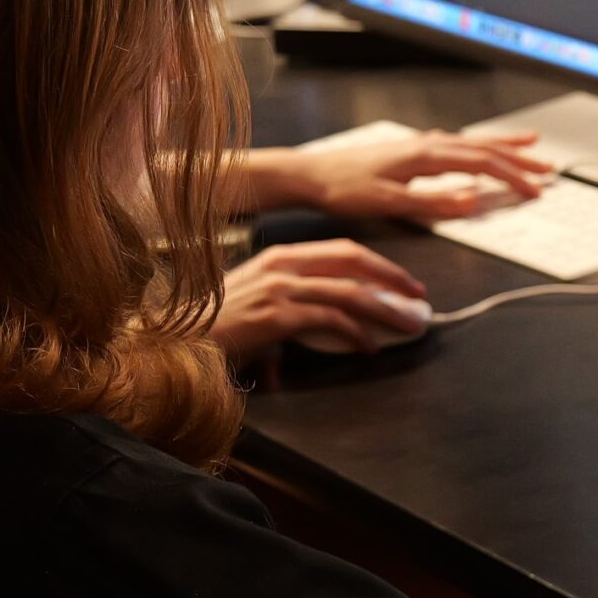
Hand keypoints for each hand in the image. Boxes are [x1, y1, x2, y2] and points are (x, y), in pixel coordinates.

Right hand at [213, 241, 428, 360]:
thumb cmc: (216, 323)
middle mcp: (284, 266)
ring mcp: (280, 289)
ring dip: (385, 311)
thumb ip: (290, 304)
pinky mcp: (276, 316)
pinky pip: (329, 320)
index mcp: (283, 256)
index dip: (380, 264)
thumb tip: (318, 329)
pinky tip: (368, 348)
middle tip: (419, 300)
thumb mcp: (257, 299)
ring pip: (348, 293)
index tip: (404, 281)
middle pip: (353, 264)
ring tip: (408, 325)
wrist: (179, 336)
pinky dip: (355, 334)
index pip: (343, 250)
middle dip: (392, 280)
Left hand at [288, 131, 554, 221]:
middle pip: (482, 148)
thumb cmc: (342, 188)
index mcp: (425, 155)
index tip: (536, 190)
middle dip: (518, 158)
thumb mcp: (388, 202)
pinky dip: (475, 146)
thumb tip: (472, 201)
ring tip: (528, 143)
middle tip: (548, 168)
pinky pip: (454, 144)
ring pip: (470, 142)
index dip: (513, 176)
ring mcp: (417, 145)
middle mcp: (425, 144)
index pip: (482, 163)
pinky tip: (474, 149)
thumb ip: (431, 203)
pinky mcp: (408, 150)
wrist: (309, 174)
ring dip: (501, 146)